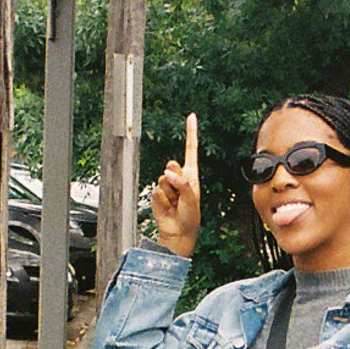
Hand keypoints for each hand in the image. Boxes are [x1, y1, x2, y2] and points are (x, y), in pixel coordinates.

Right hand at [150, 114, 200, 257]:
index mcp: (191, 174)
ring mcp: (167, 185)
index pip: (190, 149)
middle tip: (180, 194)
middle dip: (175, 178)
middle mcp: (179, 176)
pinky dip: (163, 200)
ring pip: (163, 178)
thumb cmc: (190, 216)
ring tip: (175, 204)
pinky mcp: (157, 193)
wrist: (178, 232)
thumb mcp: (192, 199)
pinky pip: (157, 190)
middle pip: (172, 164)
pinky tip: (168, 207)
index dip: (191, 132)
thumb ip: (182, 184)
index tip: (191, 116)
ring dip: (170, 192)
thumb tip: (167, 173)